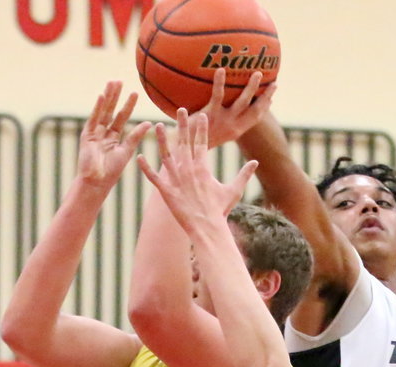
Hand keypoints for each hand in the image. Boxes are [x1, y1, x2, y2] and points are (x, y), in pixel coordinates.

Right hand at [76, 81, 150, 187]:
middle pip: (111, 111)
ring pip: (102, 111)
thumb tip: (149, 123)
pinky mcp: (87, 135)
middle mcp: (103, 133)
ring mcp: (94, 133)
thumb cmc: (111, 172)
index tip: (135, 93)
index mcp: (113, 138)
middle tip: (120, 80)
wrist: (96, 182)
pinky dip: (97, 107)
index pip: (122, 118)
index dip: (128, 105)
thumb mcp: (127, 151)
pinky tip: (102, 95)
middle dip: (116, 96)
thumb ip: (136, 136)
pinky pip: (93, 118)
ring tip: (112, 83)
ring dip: (108, 97)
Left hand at [138, 110, 257, 235]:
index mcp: (203, 167)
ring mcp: (176, 180)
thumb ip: (244, 174)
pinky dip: (146, 168)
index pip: (202, 142)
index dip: (201, 128)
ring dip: (161, 140)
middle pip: (184, 143)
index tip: (201, 115)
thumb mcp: (234, 190)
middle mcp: (188, 170)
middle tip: (180, 110)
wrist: (207, 228)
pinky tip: (139, 158)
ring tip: (156, 125)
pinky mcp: (166, 192)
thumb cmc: (220, 211)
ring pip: (166, 155)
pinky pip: (154, 178)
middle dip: (182, 125)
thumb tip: (256, 162)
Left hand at [202, 68, 275, 147]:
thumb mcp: (213, 132)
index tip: (272, 97)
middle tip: (274, 83)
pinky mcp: (211, 114)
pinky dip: (220, 82)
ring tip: (258, 73)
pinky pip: (218, 96)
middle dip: (266, 97)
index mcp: (235, 131)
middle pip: (255, 110)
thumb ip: (221, 121)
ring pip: (243, 102)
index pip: (255, 118)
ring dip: (252, 88)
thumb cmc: (197, 139)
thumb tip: (224, 110)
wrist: (184, 150)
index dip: (264, 108)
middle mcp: (233, 126)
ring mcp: (223, 120)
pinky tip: (221, 69)